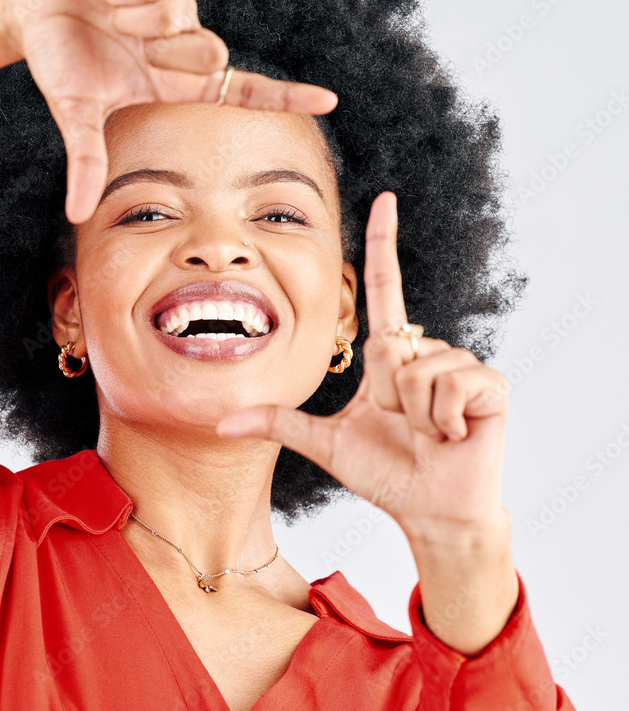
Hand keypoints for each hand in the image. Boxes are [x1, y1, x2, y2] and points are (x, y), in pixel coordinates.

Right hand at [3, 0, 338, 223]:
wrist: (32, 7)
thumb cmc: (61, 63)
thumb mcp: (77, 115)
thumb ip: (87, 162)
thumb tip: (76, 217)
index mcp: (174, 80)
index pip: (241, 90)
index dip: (284, 96)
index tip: (329, 101)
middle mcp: (181, 41)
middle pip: (212, 52)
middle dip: (176, 53)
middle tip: (136, 48)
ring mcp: (170, 3)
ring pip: (186, 13)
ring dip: (143, 21)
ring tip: (111, 16)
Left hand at [216, 191, 510, 540]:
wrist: (430, 511)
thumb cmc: (385, 474)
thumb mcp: (325, 442)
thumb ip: (278, 423)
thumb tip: (222, 421)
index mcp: (389, 356)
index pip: (382, 289)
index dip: (382, 244)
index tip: (384, 199)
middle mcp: (424, 351)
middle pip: (389, 345)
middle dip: (387, 394)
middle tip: (403, 425)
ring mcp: (461, 366)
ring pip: (417, 368)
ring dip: (414, 412)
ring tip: (428, 433)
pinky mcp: (489, 385)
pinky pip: (449, 384)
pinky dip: (442, 418)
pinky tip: (452, 436)